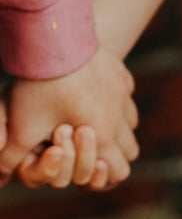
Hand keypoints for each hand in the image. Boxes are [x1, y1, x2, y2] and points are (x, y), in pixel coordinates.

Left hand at [0, 48, 138, 186]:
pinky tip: (95, 96)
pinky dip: (116, 103)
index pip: (119, 172)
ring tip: (91, 125)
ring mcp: (123, 93)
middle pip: (130, 151)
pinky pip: (127, 96)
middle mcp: (119, 116)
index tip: (86, 174)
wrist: (54, 38)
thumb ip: (10, 159)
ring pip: (131, 123)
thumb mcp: (21, 128)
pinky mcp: (121, 74)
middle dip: (112, 156)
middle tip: (87, 152)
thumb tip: (0, 180)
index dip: (104, 179)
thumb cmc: (39, 86)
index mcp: (101, 135)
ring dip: (117, 130)